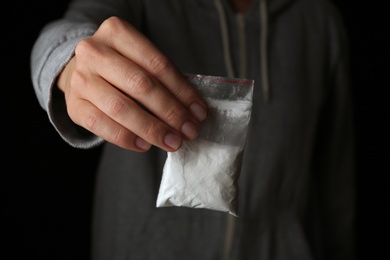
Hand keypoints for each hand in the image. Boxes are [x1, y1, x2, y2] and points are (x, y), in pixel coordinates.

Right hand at [57, 16, 206, 151]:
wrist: (82, 72)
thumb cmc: (121, 67)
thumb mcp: (141, 60)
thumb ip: (163, 79)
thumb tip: (193, 112)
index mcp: (116, 32)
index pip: (157, 64)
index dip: (182, 91)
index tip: (199, 112)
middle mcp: (94, 52)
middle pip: (140, 85)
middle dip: (170, 112)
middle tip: (189, 131)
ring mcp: (80, 79)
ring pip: (121, 108)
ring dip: (152, 129)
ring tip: (173, 141)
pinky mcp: (73, 105)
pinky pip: (102, 126)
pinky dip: (127, 138)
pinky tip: (146, 145)